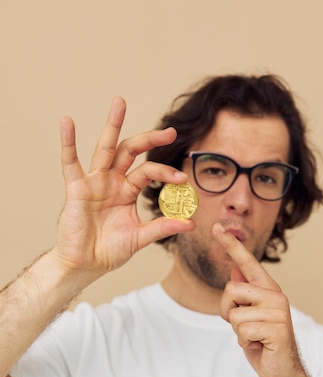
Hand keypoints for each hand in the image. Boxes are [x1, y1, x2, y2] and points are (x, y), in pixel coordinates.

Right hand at [56, 97, 193, 277]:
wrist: (86, 264)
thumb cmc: (110, 250)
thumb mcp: (140, 237)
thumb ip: (163, 227)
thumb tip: (191, 224)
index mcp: (127, 191)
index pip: (148, 172)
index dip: (166, 173)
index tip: (183, 179)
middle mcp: (112, 181)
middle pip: (130, 151)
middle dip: (149, 139)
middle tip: (171, 131)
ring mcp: (94, 182)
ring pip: (105, 148)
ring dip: (113, 125)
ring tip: (120, 102)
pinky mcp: (77, 189)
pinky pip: (70, 162)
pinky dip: (68, 142)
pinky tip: (67, 122)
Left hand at [213, 223, 308, 376]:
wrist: (284, 375)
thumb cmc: (265, 346)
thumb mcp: (249, 316)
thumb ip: (244, 294)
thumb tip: (233, 268)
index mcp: (269, 290)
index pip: (247, 263)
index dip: (231, 245)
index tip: (217, 227)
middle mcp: (276, 296)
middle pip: (231, 290)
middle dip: (227, 312)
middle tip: (243, 328)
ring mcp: (278, 312)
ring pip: (234, 314)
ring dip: (237, 332)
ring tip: (254, 339)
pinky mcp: (277, 329)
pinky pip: (242, 331)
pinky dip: (244, 343)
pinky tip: (259, 347)